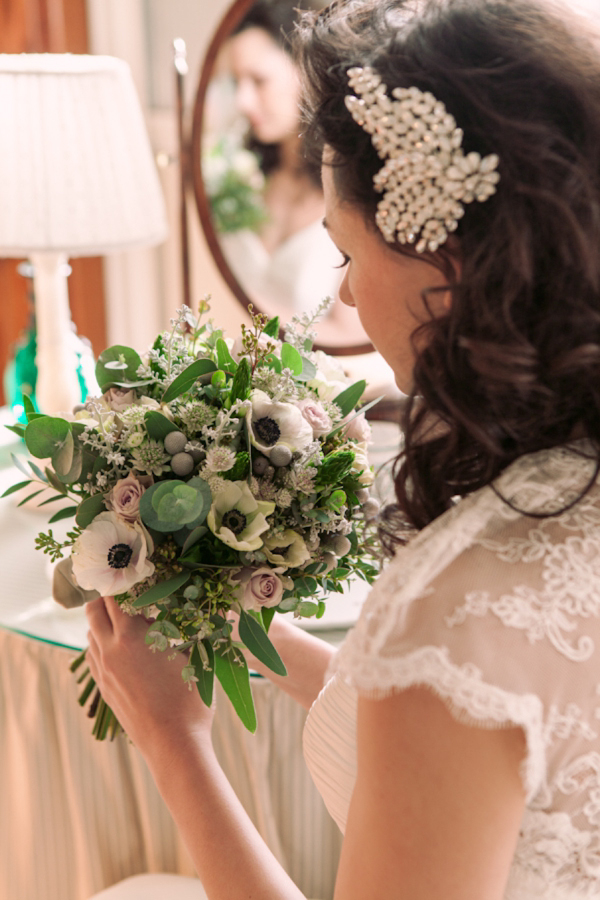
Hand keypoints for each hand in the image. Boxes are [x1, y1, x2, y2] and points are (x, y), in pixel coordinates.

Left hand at [85, 596, 213, 755]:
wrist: (173, 745)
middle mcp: (110, 650)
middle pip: (94, 610)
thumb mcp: (194, 656)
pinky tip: (124, 648)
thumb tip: (211, 606)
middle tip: (126, 591)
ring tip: (128, 621)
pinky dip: (103, 644)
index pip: (115, 596)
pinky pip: (94, 656)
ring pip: (91, 634)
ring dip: (104, 622)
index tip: (132, 574)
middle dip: (107, 597)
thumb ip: (190, 628)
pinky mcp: (104, 689)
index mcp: (131, 636)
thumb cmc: (189, 699)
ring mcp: (104, 671)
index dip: (121, 581)